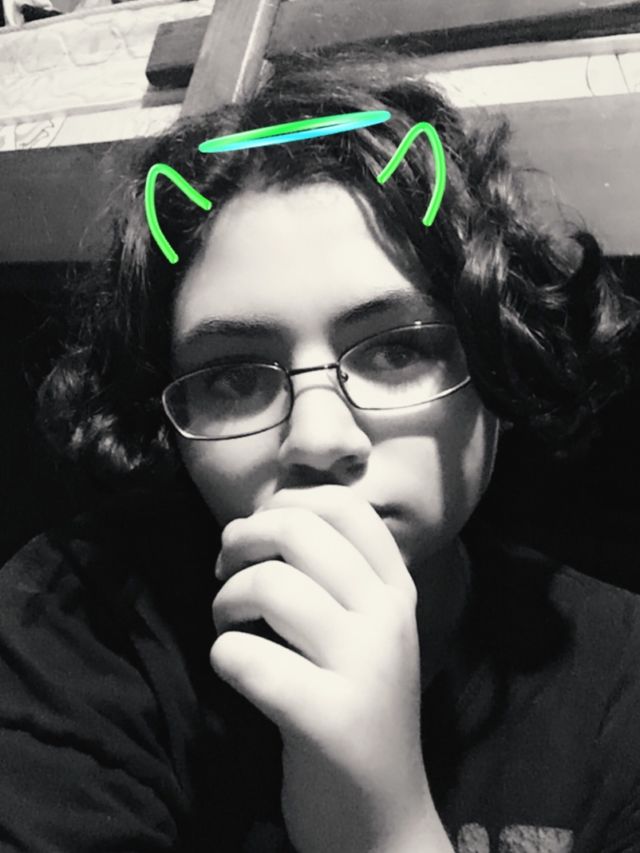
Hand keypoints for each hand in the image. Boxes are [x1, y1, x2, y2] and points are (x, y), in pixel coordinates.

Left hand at [210, 485, 447, 852]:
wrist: (381, 815)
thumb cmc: (354, 706)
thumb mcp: (364, 629)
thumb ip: (332, 571)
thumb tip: (263, 516)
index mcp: (397, 588)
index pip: (343, 504)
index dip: (284, 503)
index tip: (257, 537)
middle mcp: (389, 616)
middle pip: (296, 530)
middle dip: (239, 540)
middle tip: (224, 572)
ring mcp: (364, 666)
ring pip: (268, 586)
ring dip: (225, 600)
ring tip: (227, 624)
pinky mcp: (328, 718)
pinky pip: (246, 657)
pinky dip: (224, 655)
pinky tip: (234, 668)